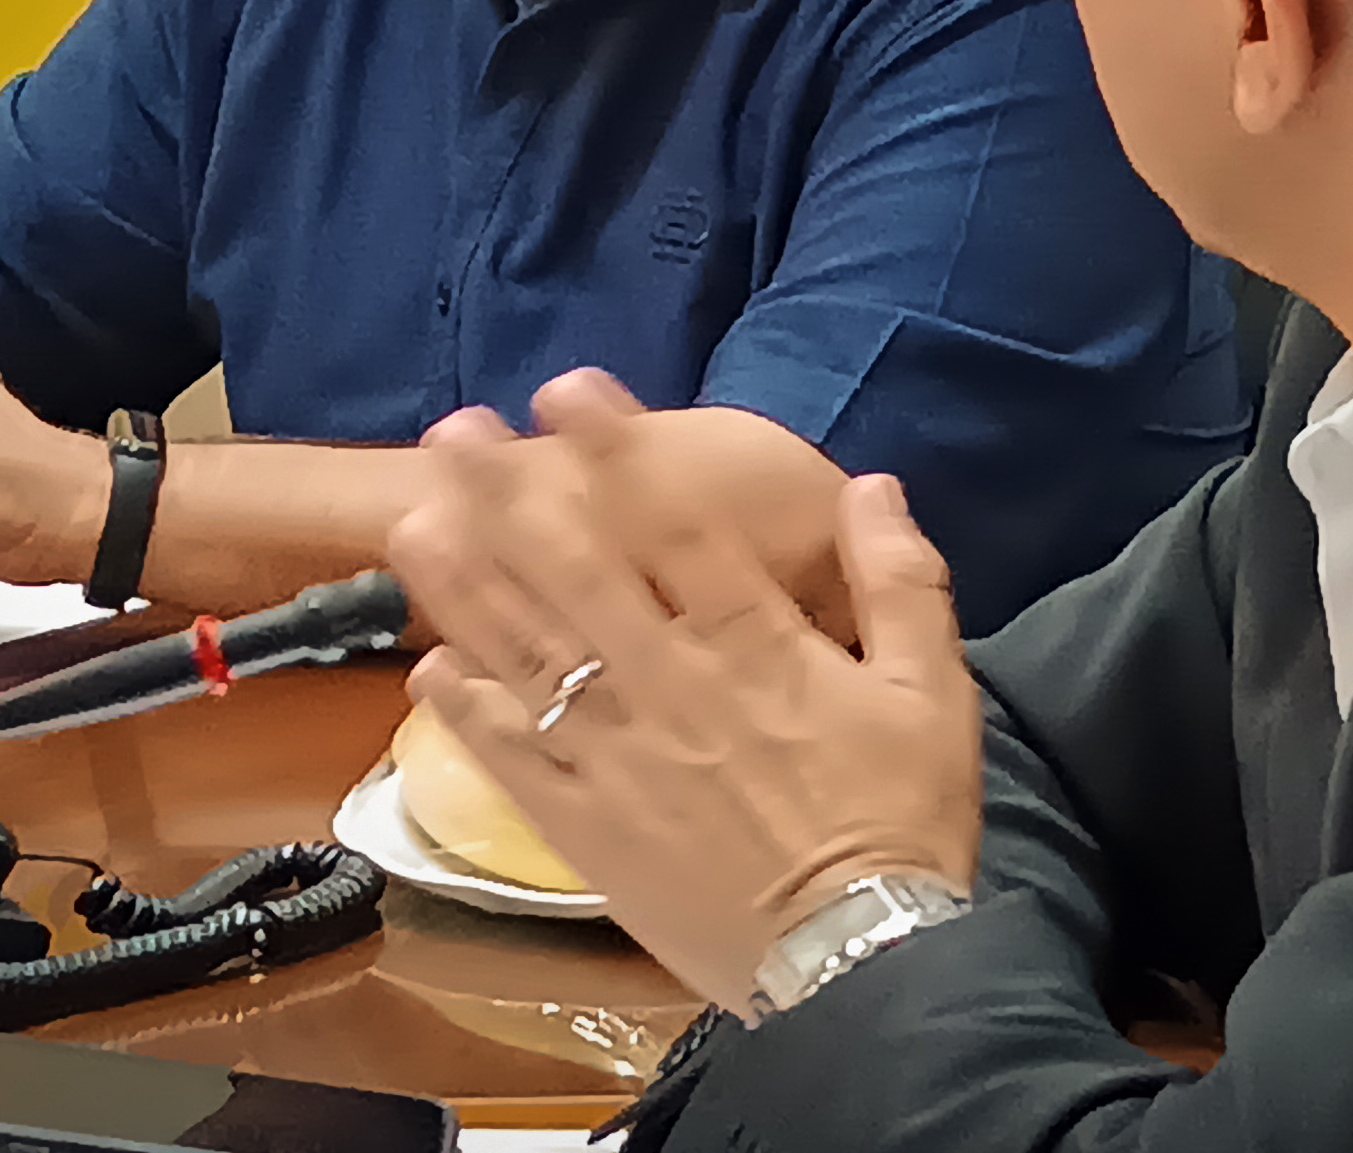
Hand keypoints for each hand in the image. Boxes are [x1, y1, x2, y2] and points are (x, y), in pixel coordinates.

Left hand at [391, 381, 980, 1009]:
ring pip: (525, 655)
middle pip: (576, 575)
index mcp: (758, 648)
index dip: (617, 453)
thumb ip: (903, 584)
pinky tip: (429, 664)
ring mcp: (620, 760)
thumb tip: (875, 489)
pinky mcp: (589, 828)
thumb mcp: (937, 694)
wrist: (857, 960)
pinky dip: (466, 711)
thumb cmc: (900, 822)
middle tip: (457, 435)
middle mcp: (673, 689)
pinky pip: (511, 759)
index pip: (677, 527)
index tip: (569, 391)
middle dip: (511, 497)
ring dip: (465, 585)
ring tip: (414, 523)